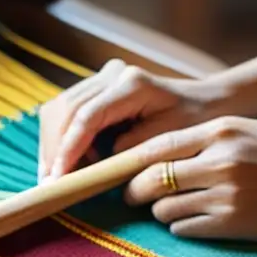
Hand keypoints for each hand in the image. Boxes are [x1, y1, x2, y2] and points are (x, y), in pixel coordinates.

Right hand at [38, 59, 231, 180]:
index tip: (58, 177)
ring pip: (59, 107)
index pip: (86, 116)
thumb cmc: (193, 124)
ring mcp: (103, 77)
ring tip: (59, 174)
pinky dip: (62, 137)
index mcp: (132, 85)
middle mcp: (113, 75)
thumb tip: (93, 165)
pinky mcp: (98, 87)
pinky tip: (70, 160)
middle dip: (53, 148)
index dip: (68, 148)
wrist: (207, 103)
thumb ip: (131, 151)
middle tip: (50, 182)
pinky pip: (67, 110)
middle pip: (64, 108)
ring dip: (53, 143)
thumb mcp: (168, 142)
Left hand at [121, 115, 256, 240]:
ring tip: (173, 209)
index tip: (123, 171)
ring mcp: (225, 194)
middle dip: (136, 191)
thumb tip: (158, 156)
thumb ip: (207, 140)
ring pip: (165, 208)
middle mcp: (219, 160)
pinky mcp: (233, 224)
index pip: (157, 145)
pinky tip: (195, 222)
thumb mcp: (248, 131)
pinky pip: (185, 229)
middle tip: (133, 196)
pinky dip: (182, 227)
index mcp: (221, 131)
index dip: (132, 162)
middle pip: (151, 179)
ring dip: (161, 211)